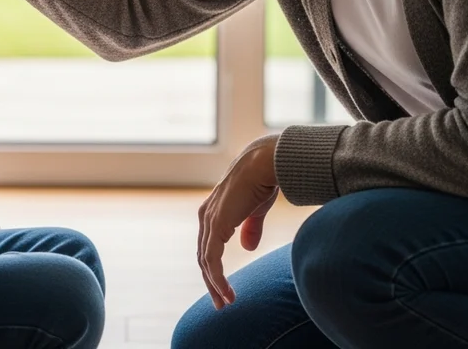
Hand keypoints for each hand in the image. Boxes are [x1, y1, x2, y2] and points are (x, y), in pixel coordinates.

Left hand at [197, 135, 279, 308]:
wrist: (263, 163)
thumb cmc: (261, 181)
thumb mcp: (255, 210)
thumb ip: (250, 228)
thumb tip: (247, 248)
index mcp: (213, 212)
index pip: (208, 246)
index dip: (214, 269)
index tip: (224, 290)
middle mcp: (206, 216)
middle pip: (203, 256)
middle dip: (212, 282)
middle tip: (221, 304)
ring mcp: (209, 220)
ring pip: (206, 261)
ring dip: (215, 284)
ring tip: (226, 302)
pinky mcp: (216, 224)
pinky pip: (212, 259)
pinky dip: (218, 278)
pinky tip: (227, 292)